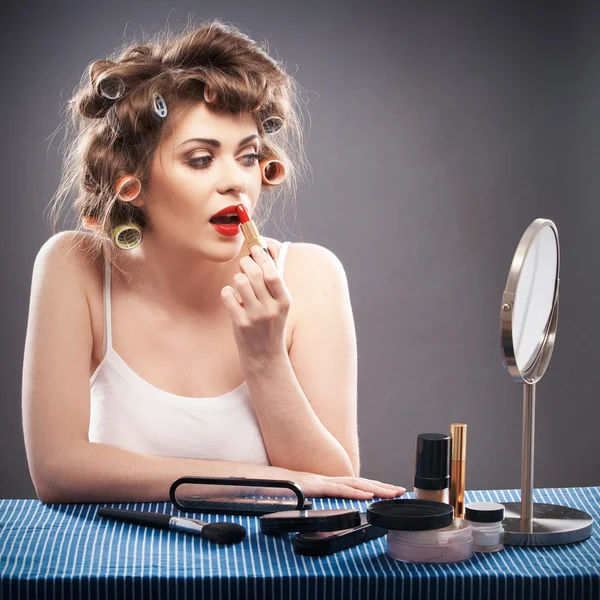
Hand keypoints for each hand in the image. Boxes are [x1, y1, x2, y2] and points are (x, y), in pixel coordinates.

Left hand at [221, 243, 291, 361]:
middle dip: (246, 263)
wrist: (265, 355)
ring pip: (240, 282)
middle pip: (254, 274)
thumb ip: (274, 277)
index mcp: (284, 301)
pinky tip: (233, 297)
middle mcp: (271, 308)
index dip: (262, 257)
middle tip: (244, 263)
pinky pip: (228, 295)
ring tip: (240, 283)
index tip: (255, 249)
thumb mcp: (279, 303)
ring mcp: (255, 316)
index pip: (272, 273)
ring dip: (237, 277)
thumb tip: (268, 248)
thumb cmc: (271, 323)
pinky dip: (228, 291)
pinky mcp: (240, 323)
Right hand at [293, 472, 405, 499]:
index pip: (356, 484)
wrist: (265, 481)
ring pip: (354, 484)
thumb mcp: (305, 495)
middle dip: (382, 487)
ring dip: (375, 488)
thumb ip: (317, 498)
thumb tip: (326, 507)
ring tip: (391, 493)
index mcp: (328, 483)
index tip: (391, 491)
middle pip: (361, 482)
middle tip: (400, 491)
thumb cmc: (284, 488)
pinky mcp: (316, 485)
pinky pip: (338, 489)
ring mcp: (323, 481)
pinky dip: (354, 492)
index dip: (375, 487)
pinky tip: (367, 495)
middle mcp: (329, 479)